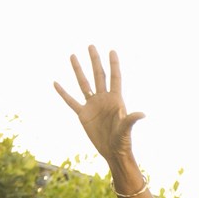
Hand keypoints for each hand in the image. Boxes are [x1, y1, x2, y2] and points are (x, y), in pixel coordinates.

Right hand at [54, 46, 145, 165]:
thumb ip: (130, 120)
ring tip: (73, 56)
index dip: (113, 64)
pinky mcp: (83, 115)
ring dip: (78, 70)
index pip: (114, 77)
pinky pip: (71, 101)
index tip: (111, 50)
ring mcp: (93, 105)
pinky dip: (63, 93)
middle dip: (95, 61)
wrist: (113, 152)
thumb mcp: (126, 129)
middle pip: (98, 75)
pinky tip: (56, 83)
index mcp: (115, 99)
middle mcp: (104, 99)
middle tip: (91, 46)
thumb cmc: (123, 141)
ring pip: (84, 84)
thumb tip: (142, 114)